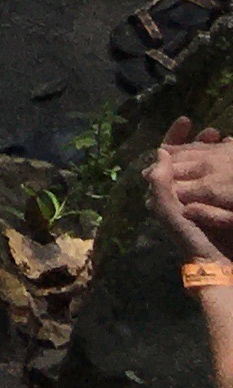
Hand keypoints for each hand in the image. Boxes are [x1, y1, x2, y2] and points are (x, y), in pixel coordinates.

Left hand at [151, 123, 232, 254]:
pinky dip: (225, 164)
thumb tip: (160, 151)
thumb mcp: (170, 212)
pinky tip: (232, 154)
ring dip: (213, 150)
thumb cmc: (192, 239)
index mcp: (167, 190)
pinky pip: (220, 177)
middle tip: (215, 133)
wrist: (219, 266)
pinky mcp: (219, 202)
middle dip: (200, 141)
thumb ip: (161, 183)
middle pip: (189, 156)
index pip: (167, 155)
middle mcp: (183, 190)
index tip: (188, 120)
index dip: (175, 136)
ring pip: (206, 164)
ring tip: (226, 141)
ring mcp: (203, 196)